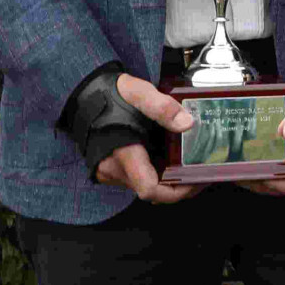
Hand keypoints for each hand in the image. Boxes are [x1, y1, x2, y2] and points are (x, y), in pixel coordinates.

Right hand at [93, 75, 198, 203]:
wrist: (83, 95)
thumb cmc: (109, 95)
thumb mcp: (138, 92)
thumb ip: (162, 107)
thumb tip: (187, 124)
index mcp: (123, 154)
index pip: (150, 189)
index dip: (177, 191)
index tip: (195, 180)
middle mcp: (114, 169)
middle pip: (153, 190)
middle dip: (179, 185)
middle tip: (200, 172)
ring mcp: (110, 171)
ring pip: (145, 184)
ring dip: (167, 178)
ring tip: (189, 164)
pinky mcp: (110, 168)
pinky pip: (137, 177)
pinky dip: (154, 171)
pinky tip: (168, 157)